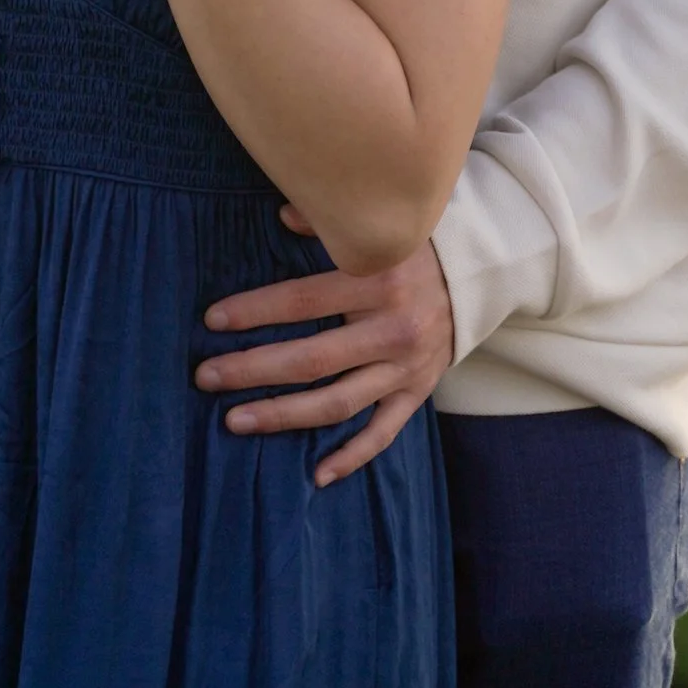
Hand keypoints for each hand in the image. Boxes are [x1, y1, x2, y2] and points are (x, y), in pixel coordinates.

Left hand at [195, 212, 455, 486]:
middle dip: (252, 370)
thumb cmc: (413, 248)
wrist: (481, 276)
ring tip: (234, 421)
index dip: (255, 311)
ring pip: (337, 403)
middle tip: (206, 377)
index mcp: (379, 280)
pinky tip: (315, 474)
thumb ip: (330, 222)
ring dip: (283, 416)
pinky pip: (382, 433)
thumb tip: (282, 213)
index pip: (303, 301)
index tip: (212, 321)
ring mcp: (407, 368)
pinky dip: (351, 457)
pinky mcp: (418, 393)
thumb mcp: (380, 227)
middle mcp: (394, 329)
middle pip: (311, 359)